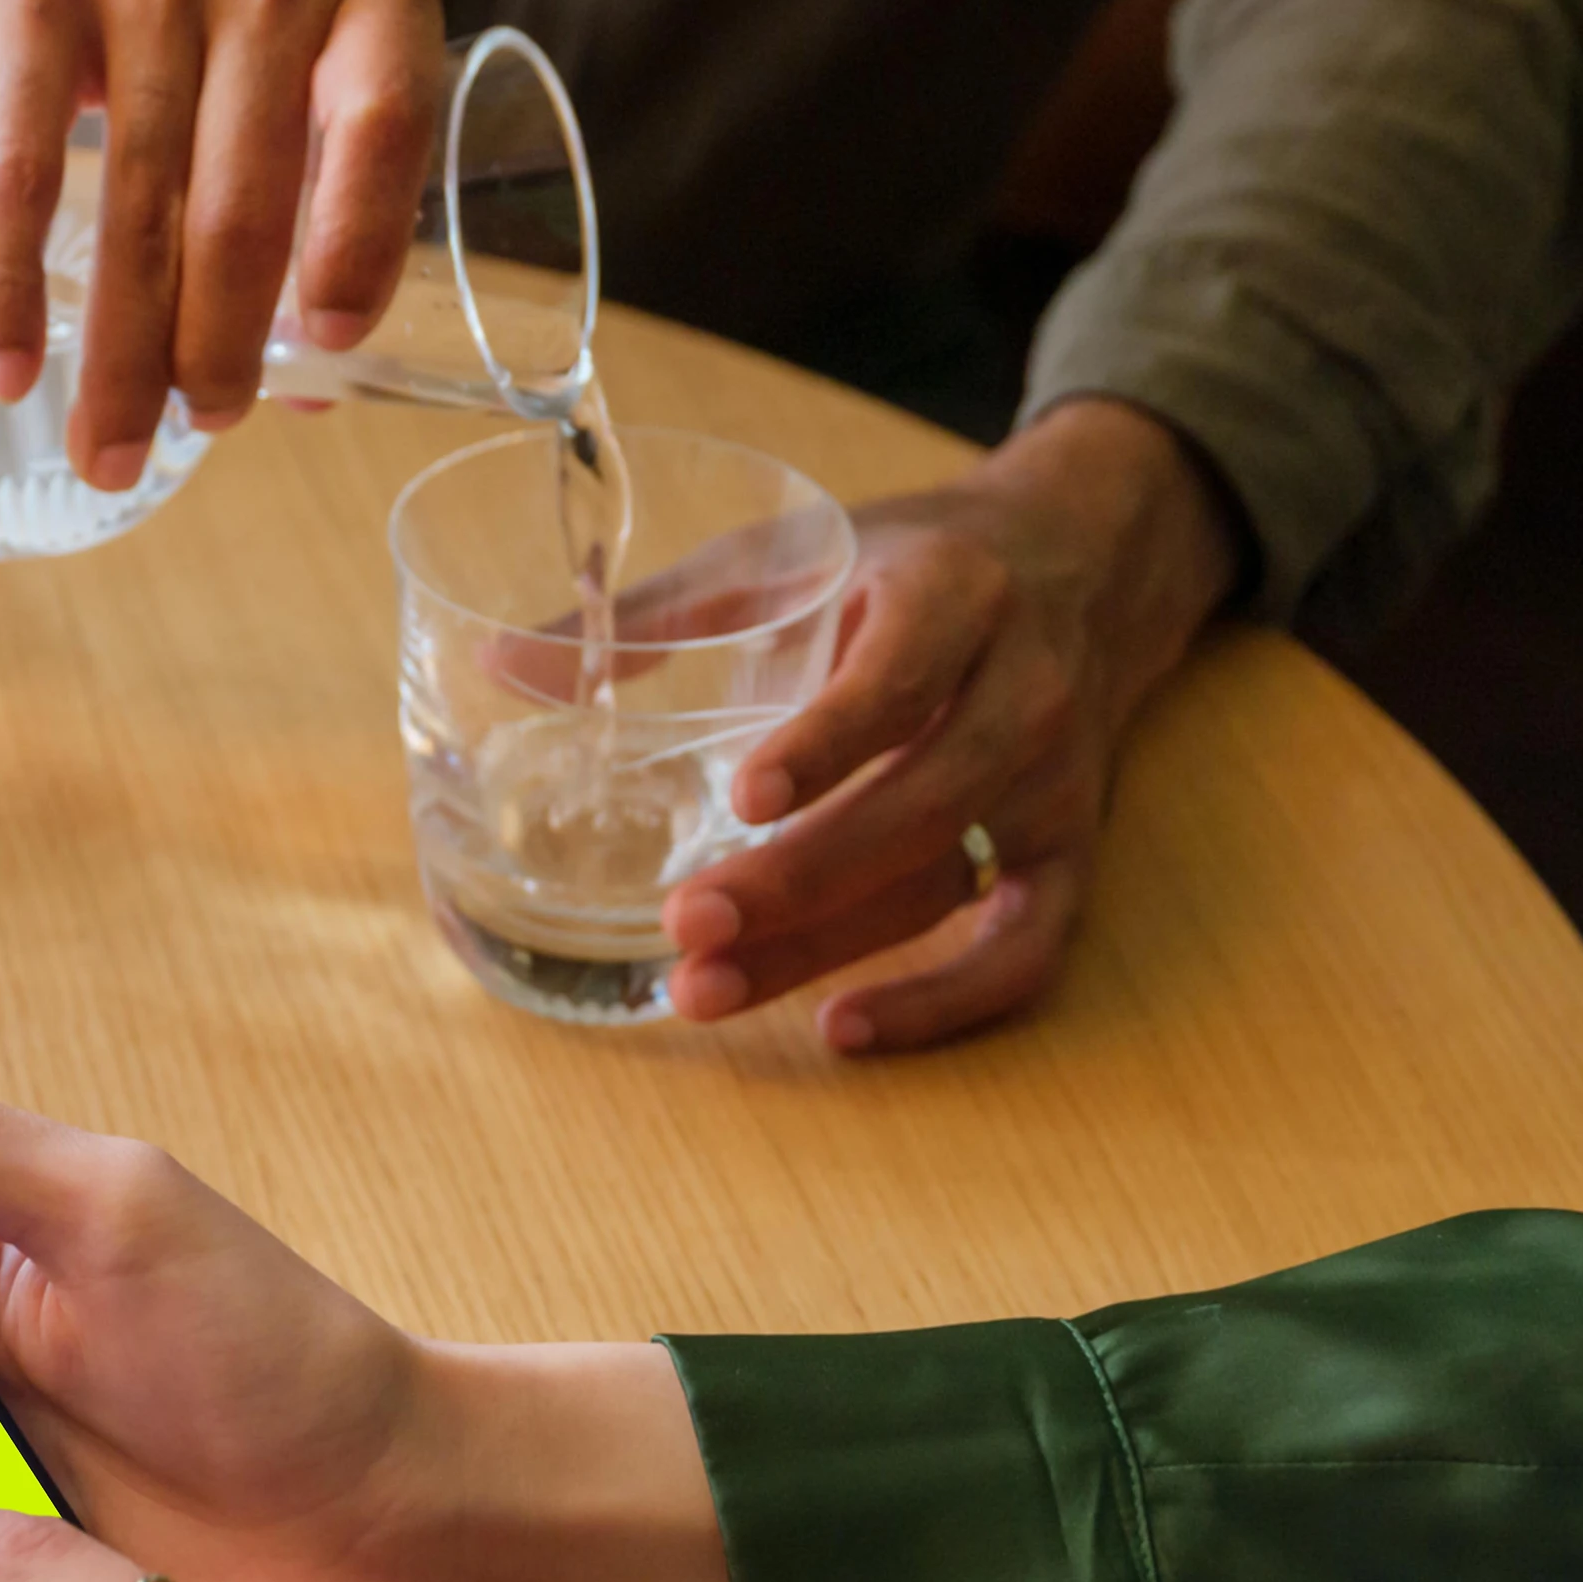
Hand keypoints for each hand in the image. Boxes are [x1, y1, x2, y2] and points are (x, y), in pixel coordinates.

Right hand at [0, 0, 444, 491]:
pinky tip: (7, 362)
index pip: (386, 127)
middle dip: (218, 348)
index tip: (328, 352)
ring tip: (107, 448)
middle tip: (194, 435)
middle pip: (245, 201)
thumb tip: (313, 371)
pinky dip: (11, 279)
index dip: (359, 251)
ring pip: (137, 204)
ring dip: (117, 349)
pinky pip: (24, 163)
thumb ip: (324, 142)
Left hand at [665, 399, 1243, 1051]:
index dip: (826, 743)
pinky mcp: (1067, 856)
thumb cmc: (910, 566)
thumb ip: (661, 610)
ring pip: (945, 884)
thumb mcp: (798, 551)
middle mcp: (1026, 692)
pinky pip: (1023, 952)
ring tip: (704, 989)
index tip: (741, 797)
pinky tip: (844, 1030)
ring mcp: (1055, 786)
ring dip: (826, 950)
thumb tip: (503, 662)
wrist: (1078, 569)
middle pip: (917, 804)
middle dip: (796, 879)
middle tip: (682, 923)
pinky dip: (944, 1005)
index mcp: (957, 596)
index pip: (900, 678)